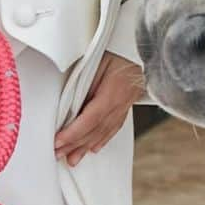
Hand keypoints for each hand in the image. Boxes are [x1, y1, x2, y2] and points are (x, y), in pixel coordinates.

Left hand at [54, 51, 143, 166]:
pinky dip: (102, 138)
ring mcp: (126, 105)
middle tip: (58, 154)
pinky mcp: (127, 103)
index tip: (59, 141)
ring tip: (73, 158)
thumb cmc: (121, 48)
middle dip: (75, 144)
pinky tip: (95, 147)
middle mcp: (121, 102)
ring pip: (104, 131)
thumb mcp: (98, 60)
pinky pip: (114, 126)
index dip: (74, 132)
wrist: (145, 46)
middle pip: (96, 129)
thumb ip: (85, 83)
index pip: (91, 118)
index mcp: (113, 91)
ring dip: (87, 146)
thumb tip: (69, 103)